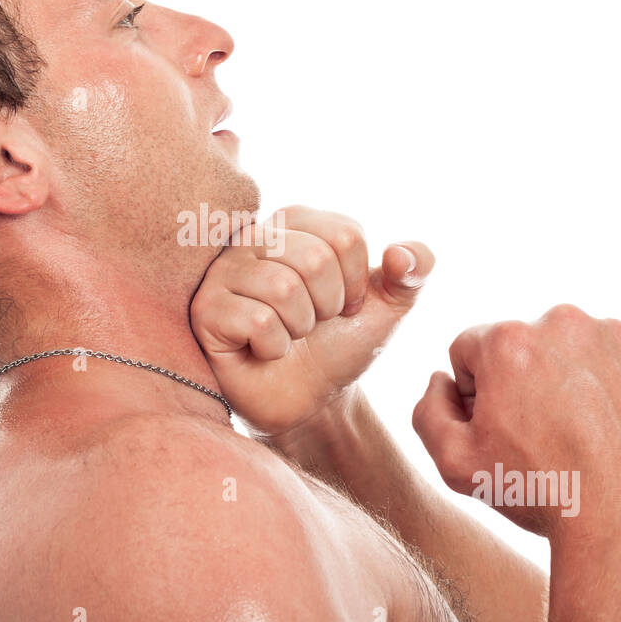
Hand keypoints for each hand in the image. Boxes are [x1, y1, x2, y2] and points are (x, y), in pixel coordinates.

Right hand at [190, 205, 432, 435]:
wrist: (310, 399)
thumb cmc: (341, 342)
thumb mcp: (389, 304)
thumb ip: (414, 268)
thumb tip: (401, 254)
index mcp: (295, 222)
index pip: (346, 236)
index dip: (357, 283)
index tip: (344, 305)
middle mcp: (252, 237)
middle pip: (315, 258)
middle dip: (329, 306)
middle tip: (314, 323)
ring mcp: (222, 273)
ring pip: (283, 288)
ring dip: (301, 327)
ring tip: (289, 335)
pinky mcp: (205, 312)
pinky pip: (258, 320)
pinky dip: (275, 346)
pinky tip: (264, 351)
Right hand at [411, 304, 620, 541]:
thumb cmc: (540, 493)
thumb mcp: (454, 464)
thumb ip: (428, 410)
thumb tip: (442, 381)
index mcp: (508, 340)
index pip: (470, 351)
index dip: (475, 394)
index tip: (500, 428)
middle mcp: (562, 322)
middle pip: (523, 345)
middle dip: (523, 381)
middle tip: (542, 436)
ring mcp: (615, 335)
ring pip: (571, 349)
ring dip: (569, 380)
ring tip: (582, 435)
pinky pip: (618, 358)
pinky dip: (613, 385)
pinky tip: (613, 428)